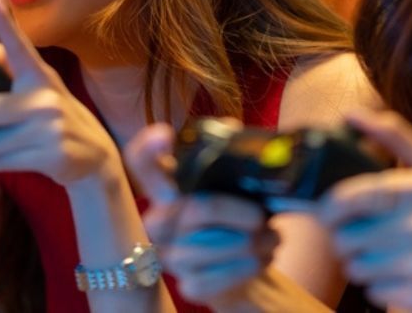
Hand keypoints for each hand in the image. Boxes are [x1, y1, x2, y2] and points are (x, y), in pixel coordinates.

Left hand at [0, 0, 118, 185]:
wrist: (94, 156)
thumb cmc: (54, 121)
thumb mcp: (41, 93)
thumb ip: (12, 80)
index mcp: (39, 77)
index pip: (19, 47)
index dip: (4, 23)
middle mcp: (45, 99)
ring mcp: (50, 127)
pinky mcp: (51, 154)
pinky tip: (15, 159)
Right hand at [126, 123, 279, 304]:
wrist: (238, 263)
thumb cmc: (233, 211)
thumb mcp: (231, 179)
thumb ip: (228, 152)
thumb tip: (232, 128)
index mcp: (165, 186)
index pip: (139, 161)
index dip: (147, 148)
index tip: (164, 135)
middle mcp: (157, 219)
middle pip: (199, 207)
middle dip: (242, 212)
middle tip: (262, 215)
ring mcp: (169, 255)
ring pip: (216, 244)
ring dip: (254, 241)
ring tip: (272, 236)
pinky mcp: (187, 284)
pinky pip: (220, 277)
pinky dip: (249, 267)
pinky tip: (261, 258)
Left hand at [316, 107, 411, 312]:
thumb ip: (392, 135)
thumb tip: (351, 113)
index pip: (348, 197)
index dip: (328, 207)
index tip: (329, 211)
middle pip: (344, 237)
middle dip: (345, 236)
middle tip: (360, 233)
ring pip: (355, 267)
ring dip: (360, 262)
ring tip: (381, 253)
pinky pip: (372, 292)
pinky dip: (379, 285)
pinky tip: (399, 274)